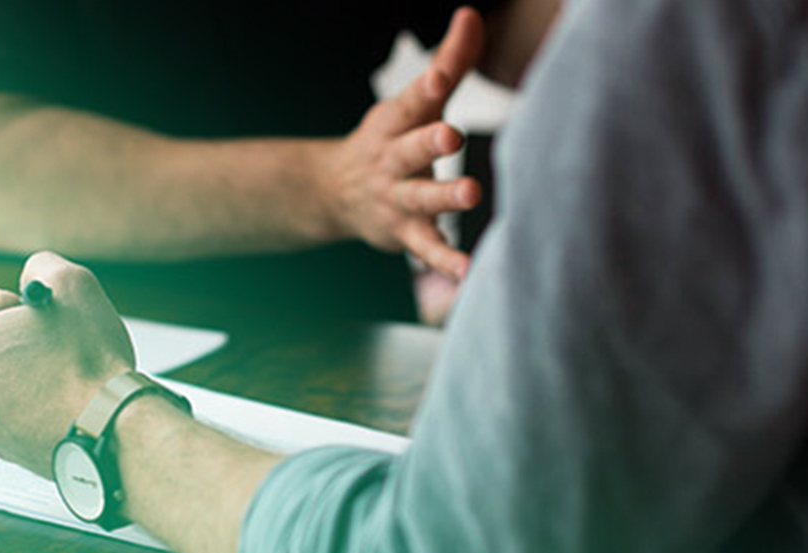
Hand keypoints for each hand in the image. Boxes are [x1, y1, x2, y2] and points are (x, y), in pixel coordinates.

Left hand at [0, 252, 134, 476]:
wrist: (113, 428)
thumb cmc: (92, 366)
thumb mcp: (76, 286)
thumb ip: (42, 267)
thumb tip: (36, 275)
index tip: (16, 307)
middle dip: (5, 339)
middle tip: (48, 341)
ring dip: (16, 373)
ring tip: (60, 373)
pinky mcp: (2, 446)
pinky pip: (6, 414)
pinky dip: (29, 404)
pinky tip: (63, 399)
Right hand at [323, 7, 485, 278]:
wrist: (336, 194)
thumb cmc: (392, 140)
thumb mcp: (416, 102)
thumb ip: (450, 61)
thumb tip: (471, 13)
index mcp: (395, 124)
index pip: (410, 101)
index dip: (425, 86)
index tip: (440, 74)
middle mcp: (393, 161)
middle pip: (410, 149)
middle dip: (428, 141)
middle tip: (450, 133)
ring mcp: (396, 200)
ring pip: (420, 199)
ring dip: (443, 197)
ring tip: (469, 194)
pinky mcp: (406, 234)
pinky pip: (427, 250)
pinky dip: (445, 262)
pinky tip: (468, 272)